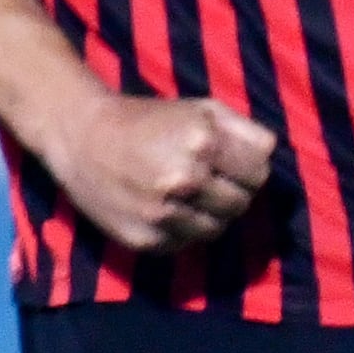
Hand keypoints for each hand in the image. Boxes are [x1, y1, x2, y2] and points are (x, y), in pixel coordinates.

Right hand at [43, 91, 278, 253]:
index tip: (231, 162)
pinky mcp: (146, 240)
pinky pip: (187, 244)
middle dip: (232, 191)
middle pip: (241, 203)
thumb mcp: (198, 108)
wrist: (81, 137)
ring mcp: (164, 214)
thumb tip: (272, 153)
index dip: (248, 167)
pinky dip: (184, 230)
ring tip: (188, 195)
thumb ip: (243, 129)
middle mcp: (185, 180)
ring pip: (218, 229)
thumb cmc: (147, 119)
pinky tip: (166, 209)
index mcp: (202, 142)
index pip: (258, 172)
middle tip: (209, 179)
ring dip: (210, 214)